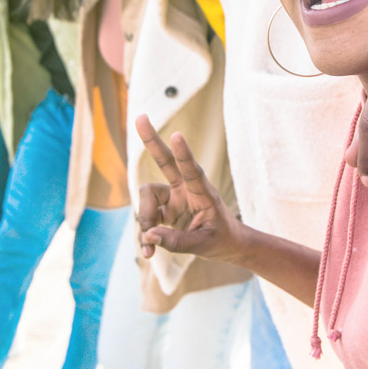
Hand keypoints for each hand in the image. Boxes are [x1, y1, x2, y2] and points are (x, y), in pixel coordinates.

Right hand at [135, 114, 245, 261]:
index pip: (192, 171)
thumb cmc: (221, 239)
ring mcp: (173, 197)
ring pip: (147, 196)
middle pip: (164, 161)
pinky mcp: (165, 209)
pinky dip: (145, 235)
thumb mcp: (204, 244)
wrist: (227, 244)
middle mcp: (185, 189)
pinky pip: (146, 216)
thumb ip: (177, 242)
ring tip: (149, 247)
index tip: (177, 136)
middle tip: (140, 117)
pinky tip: (148, 251)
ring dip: (144, 219)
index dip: (183, 154)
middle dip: (151, 140)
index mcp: (203, 192)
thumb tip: (149, 236)